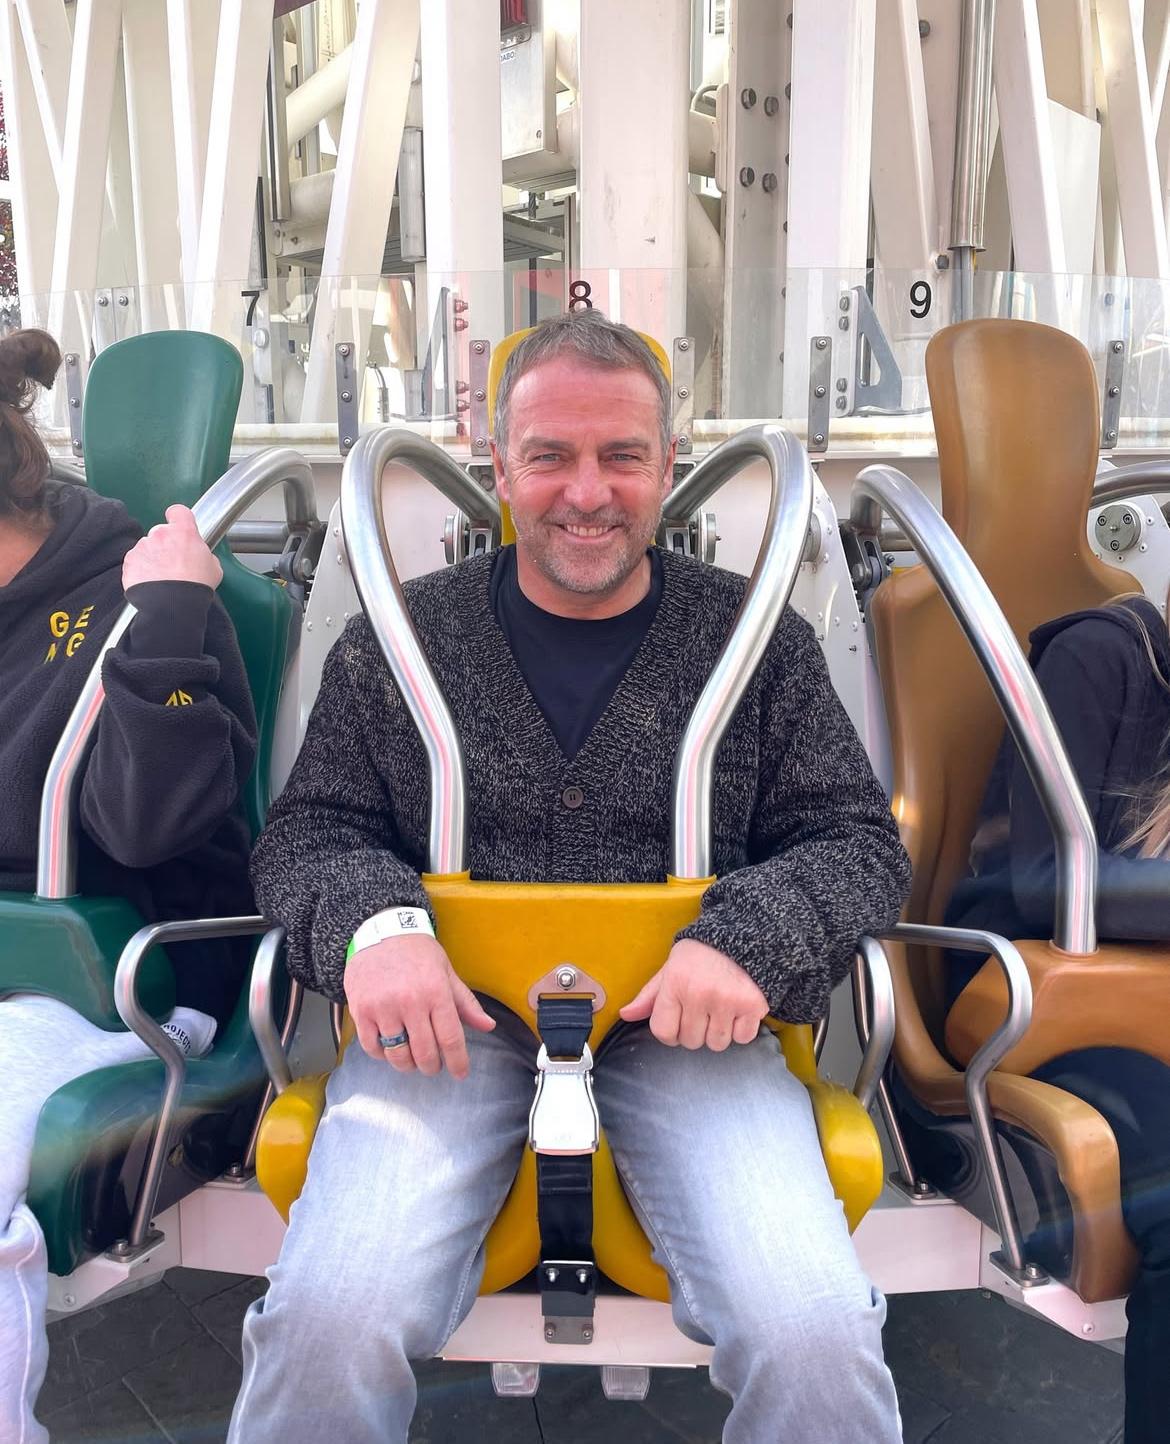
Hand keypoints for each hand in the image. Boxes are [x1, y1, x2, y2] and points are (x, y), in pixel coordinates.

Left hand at [122, 505, 221, 589]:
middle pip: (161, 532)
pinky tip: (151, 581)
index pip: (178, 511)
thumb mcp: (214, 567)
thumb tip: (202, 555)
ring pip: (148, 547)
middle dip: (166, 544)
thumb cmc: (195, 587)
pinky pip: (136, 560)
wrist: (172, 605)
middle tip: (174, 562)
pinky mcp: (130, 560)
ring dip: (153, 557)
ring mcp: (143, 546)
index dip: (178, 518)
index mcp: (184, 532)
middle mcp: (161, 534)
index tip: (179, 527)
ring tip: (162, 576)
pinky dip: (141, 568)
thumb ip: (205, 554)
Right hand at [343, 932, 494, 1078]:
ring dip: (408, 1064)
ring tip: (412, 1059)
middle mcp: (410, 1002)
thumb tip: (488, 1026)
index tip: (460, 1073)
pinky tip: (390, 1048)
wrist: (380, 931)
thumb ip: (466, 1003)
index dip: (458, 1062)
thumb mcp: (446, 972)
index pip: (450, 1038)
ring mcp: (383, 1008)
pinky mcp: (361, 1011)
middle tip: (433, 1065)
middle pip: (424, 1053)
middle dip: (432, 1066)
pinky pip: (372, 1048)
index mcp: (436, 992)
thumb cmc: (417, 952)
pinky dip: (382, 1055)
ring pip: (398, 1055)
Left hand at [619, 939, 767, 1050]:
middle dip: (695, 1030)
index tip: (679, 1021)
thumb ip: (649, 996)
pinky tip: (738, 1010)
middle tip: (703, 1010)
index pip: (663, 1032)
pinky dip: (741, 1030)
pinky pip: (743, 1038)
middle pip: (691, 1041)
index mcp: (675, 984)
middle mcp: (700, 994)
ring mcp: (728, 1001)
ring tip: (721, 1009)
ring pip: (717, 1044)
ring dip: (718, 1032)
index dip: (670, 1032)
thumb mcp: (670, 969)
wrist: (742, 934)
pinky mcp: (753, 1005)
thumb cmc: (700, 955)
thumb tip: (625, 1015)